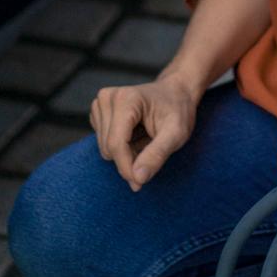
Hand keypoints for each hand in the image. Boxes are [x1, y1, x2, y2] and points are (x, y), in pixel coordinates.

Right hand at [88, 75, 200, 189]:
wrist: (175, 93)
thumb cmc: (178, 111)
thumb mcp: (177, 134)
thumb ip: (157, 155)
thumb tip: (137, 178)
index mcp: (126, 99)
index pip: (116, 144)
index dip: (127, 168)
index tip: (140, 183)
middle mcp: (108, 98)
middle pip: (108, 148)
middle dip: (128, 160)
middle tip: (152, 153)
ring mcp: (100, 104)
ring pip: (105, 149)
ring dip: (126, 153)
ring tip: (145, 139)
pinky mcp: (98, 113)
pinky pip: (104, 143)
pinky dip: (121, 147)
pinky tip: (136, 135)